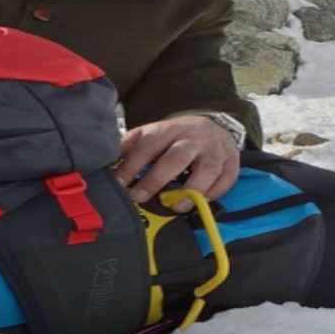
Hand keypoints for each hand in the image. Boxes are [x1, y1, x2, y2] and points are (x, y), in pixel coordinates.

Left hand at [114, 114, 240, 211]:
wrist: (212, 126)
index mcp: (167, 130)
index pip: (147, 147)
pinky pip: (226, 179)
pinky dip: (214, 193)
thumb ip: (129, 148)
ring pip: (207, 169)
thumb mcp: (151, 135)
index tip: (118, 185)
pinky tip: (200, 202)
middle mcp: (192, 138)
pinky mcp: (232, 161)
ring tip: (177, 207)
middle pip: (176, 157)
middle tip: (140, 198)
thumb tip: (102, 164)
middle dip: (157, 179)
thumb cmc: (175, 138)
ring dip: (192, 190)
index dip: (131, 167)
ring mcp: (214, 149)